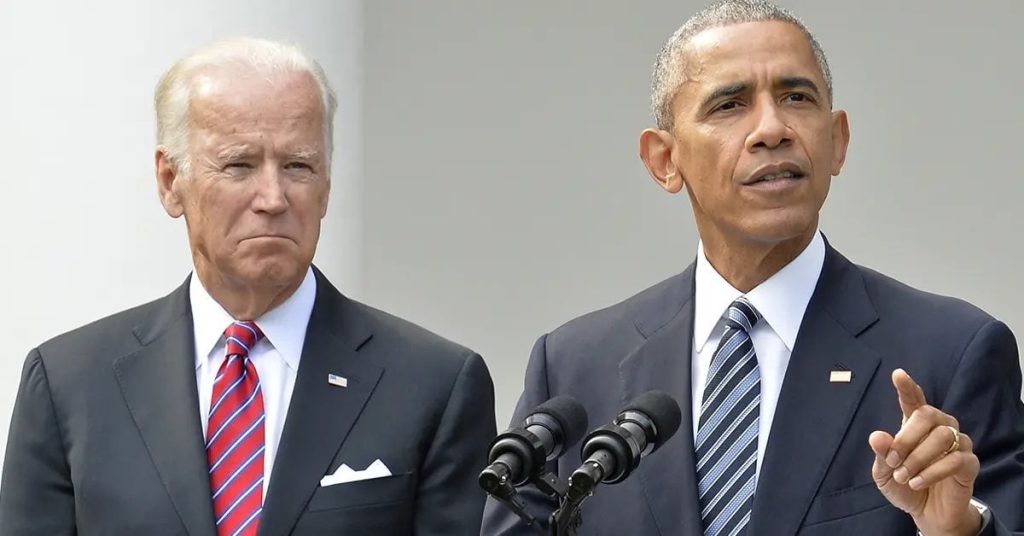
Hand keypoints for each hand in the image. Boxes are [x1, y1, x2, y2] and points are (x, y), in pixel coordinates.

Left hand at [868, 369, 981, 535]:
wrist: (926, 512)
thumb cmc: (904, 484)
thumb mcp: (884, 472)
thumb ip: (882, 454)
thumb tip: (876, 436)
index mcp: (915, 424)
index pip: (913, 400)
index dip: (907, 387)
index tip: (898, 374)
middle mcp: (939, 428)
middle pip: (928, 415)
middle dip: (906, 438)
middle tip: (892, 461)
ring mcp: (958, 444)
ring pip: (943, 436)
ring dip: (918, 458)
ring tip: (904, 476)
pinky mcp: (969, 463)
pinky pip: (956, 459)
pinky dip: (932, 472)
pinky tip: (917, 483)